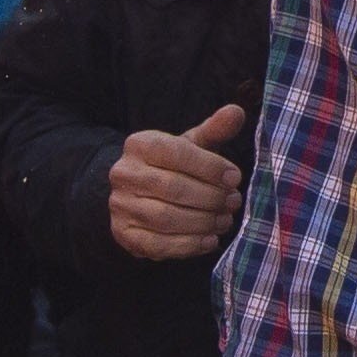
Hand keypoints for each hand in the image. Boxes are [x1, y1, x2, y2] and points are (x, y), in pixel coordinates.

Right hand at [108, 106, 250, 261]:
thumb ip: (214, 130)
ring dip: (202, 222)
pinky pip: (158, 244)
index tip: (235, 178)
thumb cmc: (174, 166)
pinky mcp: (124, 235)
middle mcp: (124, 173)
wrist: (139, 195)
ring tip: (225, 220)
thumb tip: (236, 111)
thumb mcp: (192, 146)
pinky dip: (188, 245)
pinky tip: (209, 240)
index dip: (210, 166)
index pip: (176, 152)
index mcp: (139, 144)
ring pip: (165, 218)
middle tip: (234, 202)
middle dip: (210, 197)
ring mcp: (120, 206)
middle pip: (172, 187)